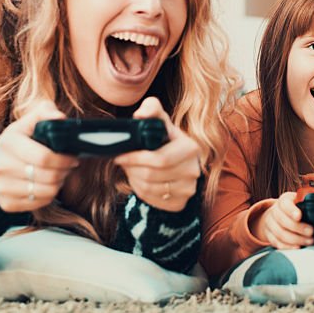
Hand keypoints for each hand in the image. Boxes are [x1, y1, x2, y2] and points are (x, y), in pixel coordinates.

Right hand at [0, 100, 79, 212]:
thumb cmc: (21, 140)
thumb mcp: (30, 121)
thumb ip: (46, 112)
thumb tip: (59, 117)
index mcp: (8, 143)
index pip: (44, 157)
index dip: (64, 159)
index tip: (73, 157)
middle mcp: (0, 166)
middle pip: (48, 176)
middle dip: (65, 171)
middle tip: (68, 166)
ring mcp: (0, 187)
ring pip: (46, 191)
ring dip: (59, 183)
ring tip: (58, 174)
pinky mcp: (6, 203)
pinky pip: (40, 203)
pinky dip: (49, 195)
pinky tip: (47, 184)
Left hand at [113, 97, 201, 211]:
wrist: (180, 162)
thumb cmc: (166, 139)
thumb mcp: (161, 121)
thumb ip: (151, 109)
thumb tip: (141, 114)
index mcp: (190, 148)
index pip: (160, 159)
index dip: (135, 158)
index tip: (119, 156)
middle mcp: (193, 170)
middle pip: (151, 175)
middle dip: (131, 168)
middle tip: (123, 162)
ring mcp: (188, 189)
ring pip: (148, 188)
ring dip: (133, 178)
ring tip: (131, 169)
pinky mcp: (180, 203)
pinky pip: (151, 199)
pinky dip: (139, 190)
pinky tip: (140, 180)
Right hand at [253, 182, 313, 248]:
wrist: (277, 215)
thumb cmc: (295, 206)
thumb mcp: (305, 196)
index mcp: (285, 200)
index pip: (285, 203)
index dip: (291, 210)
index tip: (299, 216)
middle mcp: (276, 211)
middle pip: (282, 220)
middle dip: (298, 228)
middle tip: (311, 232)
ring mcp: (271, 224)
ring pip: (280, 233)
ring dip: (295, 239)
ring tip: (310, 241)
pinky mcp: (270, 236)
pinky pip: (276, 242)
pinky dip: (287, 246)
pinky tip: (298, 246)